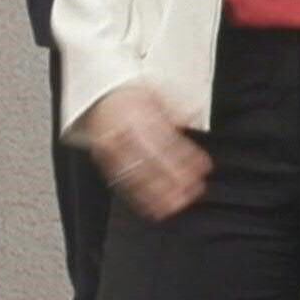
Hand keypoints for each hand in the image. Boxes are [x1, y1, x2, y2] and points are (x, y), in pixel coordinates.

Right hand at [85, 85, 211, 221]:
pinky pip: (120, 180)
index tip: (203, 169)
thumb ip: (176, 108)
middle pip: (153, 160)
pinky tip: (151, 206)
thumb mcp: (157, 93)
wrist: (96, 95)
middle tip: (190, 195)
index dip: (187, 156)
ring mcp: (113, 147)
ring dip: (156, 194)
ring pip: (136, 174)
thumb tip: (195, 115)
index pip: (168, 139)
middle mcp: (127, 132)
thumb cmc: (131, 95)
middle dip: (172, 180)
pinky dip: (136, 195)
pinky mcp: (104, 159)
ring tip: (174, 207)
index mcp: (143, 115)